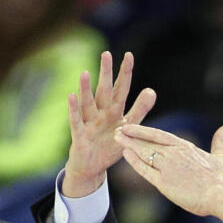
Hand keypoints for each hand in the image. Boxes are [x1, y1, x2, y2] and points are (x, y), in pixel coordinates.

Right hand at [62, 51, 155, 197]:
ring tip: (85, 72)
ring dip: (86, 89)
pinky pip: (76, 122)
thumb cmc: (109, 147)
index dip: (125, 73)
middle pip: (104, 91)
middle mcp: (101, 114)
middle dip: (105, 74)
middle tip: (106, 54)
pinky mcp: (80, 137)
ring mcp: (89, 124)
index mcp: (115, 112)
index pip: (121, 89)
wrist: (92, 169)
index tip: (129, 55)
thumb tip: (151, 90)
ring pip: (88, 103)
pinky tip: (71, 96)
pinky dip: (74, 110)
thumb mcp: (129, 129)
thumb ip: (139, 111)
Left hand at [114, 123, 222, 222]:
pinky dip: (134, 161)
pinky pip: (145, 170)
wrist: (220, 196)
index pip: (160, 135)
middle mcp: (174, 154)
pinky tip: (125, 155)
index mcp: (185, 148)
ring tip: (116, 138)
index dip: (145, 130)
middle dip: (132, 134)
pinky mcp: (164, 183)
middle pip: (149, 141)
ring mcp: (168, 167)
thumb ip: (220, 140)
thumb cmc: (221, 180)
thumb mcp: (221, 156)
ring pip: (145, 152)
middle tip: (118, 129)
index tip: (134, 126)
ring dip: (129, 144)